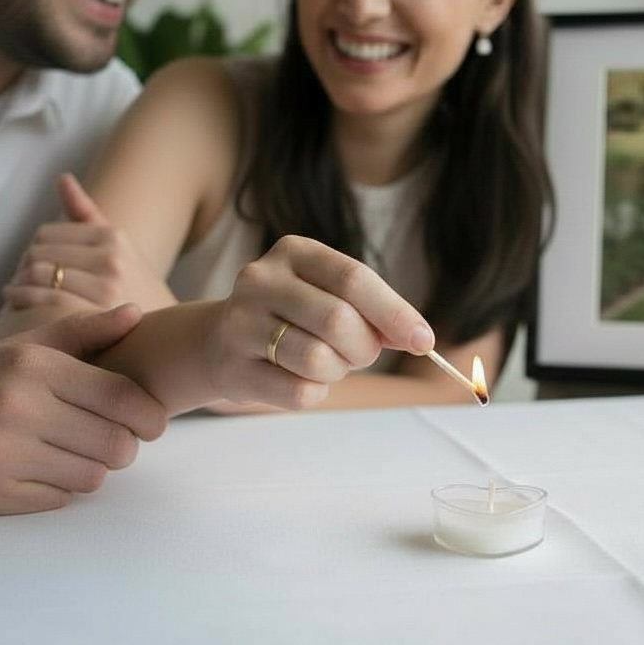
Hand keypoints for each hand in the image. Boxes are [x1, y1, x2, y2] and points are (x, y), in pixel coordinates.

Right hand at [0, 304, 167, 514]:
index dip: (148, 415)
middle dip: (124, 447)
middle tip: (112, 442)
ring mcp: (1, 454)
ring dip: (92, 469)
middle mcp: (17, 408)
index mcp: (32, 367)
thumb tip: (137, 311)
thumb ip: (83, 331)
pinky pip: (59, 499)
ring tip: (72, 454)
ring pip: (92, 476)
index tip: (152, 423)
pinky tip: (40, 471)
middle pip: (115, 443)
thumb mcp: (20, 348)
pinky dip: (60, 489)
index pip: (120, 396)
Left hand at [4, 174, 175, 312]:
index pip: (47, 233)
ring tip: (13, 292)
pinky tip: (13, 302)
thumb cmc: (134, 290)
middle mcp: (111, 259)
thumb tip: (62, 177)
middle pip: (38, 251)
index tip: (29, 264)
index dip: (32, 249)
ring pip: (37, 272)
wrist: (162, 337)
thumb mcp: (119, 247)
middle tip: (17, 280)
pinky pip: (42, 297)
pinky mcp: (93, 315)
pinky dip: (20, 298)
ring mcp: (104, 288)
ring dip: (17, 283)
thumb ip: (86, 213)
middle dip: (23, 266)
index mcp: (114, 237)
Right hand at [197, 235, 434, 408]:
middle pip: (338, 320)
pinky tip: (298, 378)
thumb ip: (373, 311)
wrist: (220, 343)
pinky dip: (314, 392)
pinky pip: (299, 393)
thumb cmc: (294, 317)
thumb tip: (418, 337)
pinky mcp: (234, 368)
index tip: (424, 340)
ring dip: (338, 370)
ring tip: (326, 362)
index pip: (353, 278)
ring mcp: (241, 323)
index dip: (394, 312)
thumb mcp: (330, 295)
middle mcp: (261, 279)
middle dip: (365, 347)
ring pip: (319, 360)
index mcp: (294, 251)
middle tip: (362, 354)